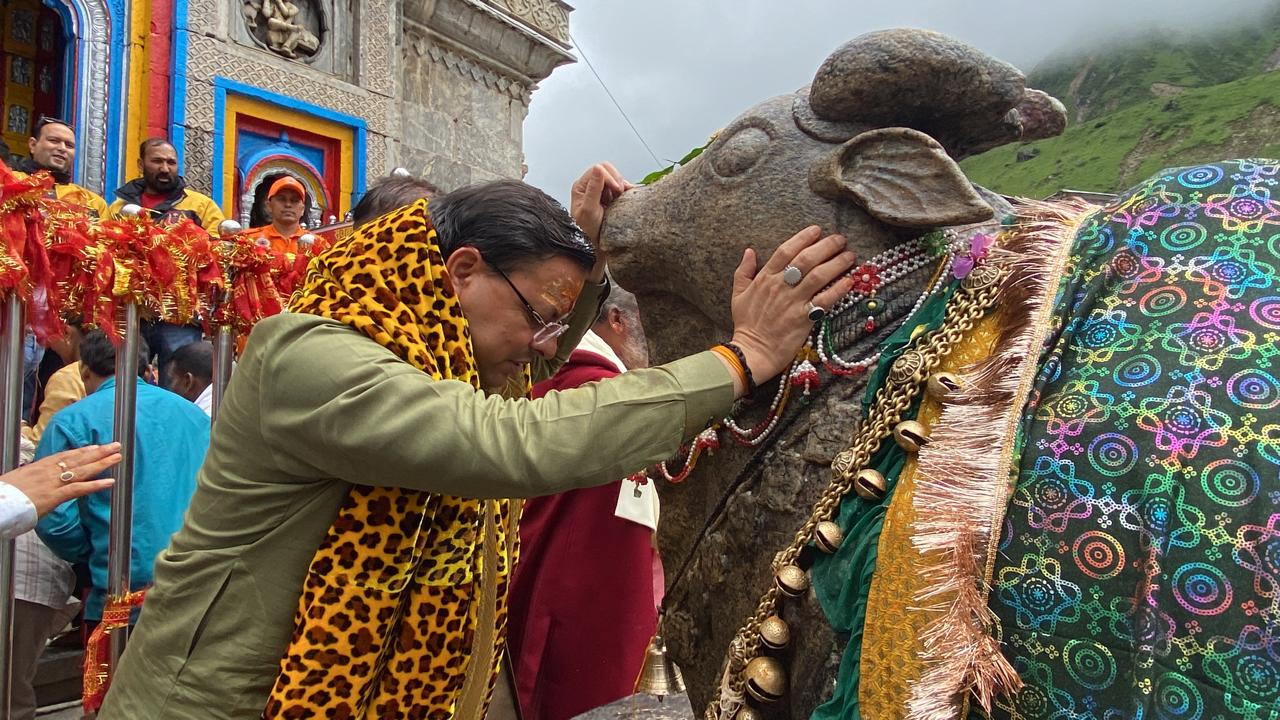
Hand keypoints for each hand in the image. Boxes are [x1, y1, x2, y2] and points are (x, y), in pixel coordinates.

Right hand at [7, 444, 121, 516]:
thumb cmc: (4, 495)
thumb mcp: (18, 482)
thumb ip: (32, 480)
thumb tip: (37, 483)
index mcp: (38, 467)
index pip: (64, 456)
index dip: (81, 451)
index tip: (95, 446)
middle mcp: (47, 471)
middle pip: (77, 459)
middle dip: (98, 452)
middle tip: (115, 446)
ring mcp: (52, 483)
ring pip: (81, 471)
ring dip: (101, 464)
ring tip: (117, 457)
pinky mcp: (54, 496)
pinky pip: (78, 489)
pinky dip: (95, 485)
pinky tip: (110, 482)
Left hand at [569, 163, 631, 279]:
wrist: (593, 248)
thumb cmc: (587, 232)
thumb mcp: (589, 210)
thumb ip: (594, 189)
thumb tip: (598, 168)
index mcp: (581, 187)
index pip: (599, 170)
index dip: (610, 177)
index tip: (617, 190)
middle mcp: (590, 187)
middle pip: (608, 170)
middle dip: (617, 180)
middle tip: (621, 193)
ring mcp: (600, 193)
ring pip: (616, 179)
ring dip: (622, 186)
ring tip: (624, 198)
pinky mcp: (610, 199)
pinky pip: (621, 188)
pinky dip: (626, 191)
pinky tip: (629, 197)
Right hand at [721, 227, 856, 395]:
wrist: (751, 352)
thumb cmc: (746, 324)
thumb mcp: (738, 294)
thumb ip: (744, 271)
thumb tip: (749, 251)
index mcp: (765, 278)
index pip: (786, 250)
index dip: (803, 238)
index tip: (817, 230)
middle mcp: (780, 286)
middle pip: (806, 259)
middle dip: (826, 246)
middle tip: (840, 239)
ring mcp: (793, 302)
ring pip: (819, 276)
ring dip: (837, 263)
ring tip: (850, 255)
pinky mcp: (804, 318)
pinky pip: (825, 300)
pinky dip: (839, 289)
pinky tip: (850, 281)